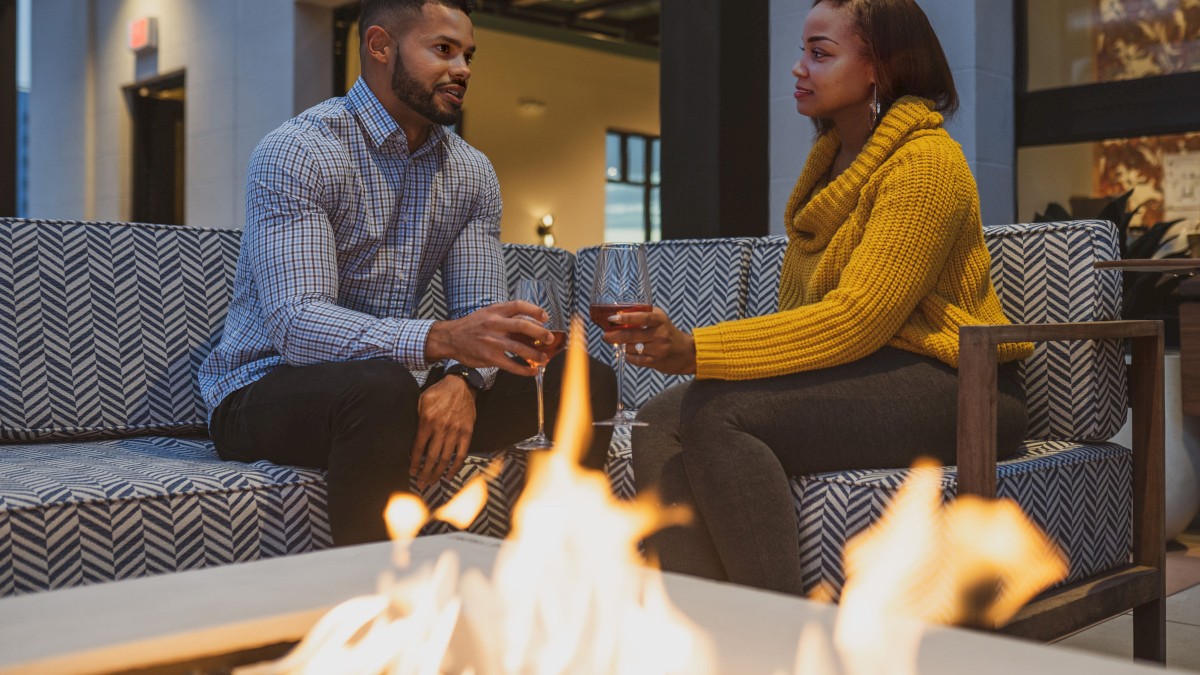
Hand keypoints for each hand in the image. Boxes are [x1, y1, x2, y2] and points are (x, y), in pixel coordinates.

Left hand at [410, 375, 476, 489]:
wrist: (461, 385)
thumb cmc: (439, 392)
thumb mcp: (421, 400)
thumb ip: (415, 417)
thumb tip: (407, 433)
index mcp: (427, 421)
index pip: (418, 448)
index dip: (414, 463)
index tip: (411, 472)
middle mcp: (441, 428)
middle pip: (431, 457)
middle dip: (425, 473)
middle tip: (420, 483)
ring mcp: (456, 431)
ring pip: (446, 458)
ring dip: (438, 473)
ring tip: (432, 482)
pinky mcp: (467, 432)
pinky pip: (461, 454)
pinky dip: (455, 467)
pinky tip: (449, 475)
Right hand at [425, 301, 554, 375]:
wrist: (450, 338)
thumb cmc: (472, 325)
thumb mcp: (488, 313)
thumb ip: (506, 317)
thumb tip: (530, 323)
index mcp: (495, 311)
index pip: (518, 305)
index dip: (534, 310)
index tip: (545, 317)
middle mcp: (494, 324)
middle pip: (522, 325)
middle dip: (540, 332)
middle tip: (550, 338)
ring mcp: (491, 341)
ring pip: (518, 347)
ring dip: (535, 354)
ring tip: (544, 359)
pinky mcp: (489, 357)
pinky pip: (510, 365)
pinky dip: (523, 369)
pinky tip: (532, 371)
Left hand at [601, 306, 696, 374]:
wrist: (687, 353)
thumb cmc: (668, 333)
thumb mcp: (660, 319)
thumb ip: (643, 315)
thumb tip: (618, 315)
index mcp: (660, 319)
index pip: (642, 317)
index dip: (626, 317)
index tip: (612, 318)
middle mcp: (660, 334)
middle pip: (631, 335)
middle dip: (614, 335)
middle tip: (605, 336)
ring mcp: (658, 349)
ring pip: (631, 347)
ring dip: (624, 346)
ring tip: (626, 344)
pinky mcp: (655, 362)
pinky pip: (634, 359)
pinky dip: (629, 356)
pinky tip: (632, 352)